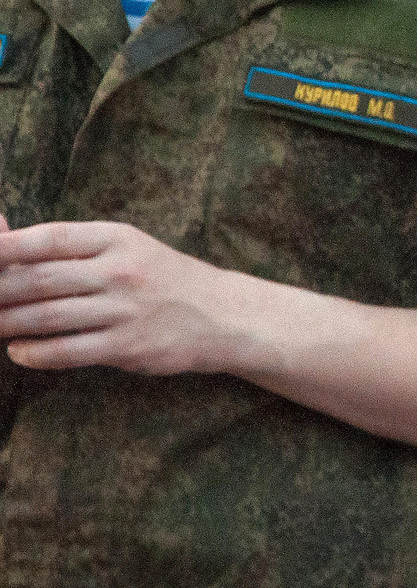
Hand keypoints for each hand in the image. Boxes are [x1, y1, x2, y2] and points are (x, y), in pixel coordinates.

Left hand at [0, 216, 249, 374]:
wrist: (223, 315)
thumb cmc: (161, 279)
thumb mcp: (124, 248)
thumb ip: (67, 246)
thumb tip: (1, 234)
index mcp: (117, 239)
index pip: (50, 238)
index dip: (7, 246)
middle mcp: (121, 272)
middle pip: (39, 280)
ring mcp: (125, 310)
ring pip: (47, 317)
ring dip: (8, 323)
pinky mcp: (129, 346)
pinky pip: (68, 351)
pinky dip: (36, 353)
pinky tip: (19, 351)